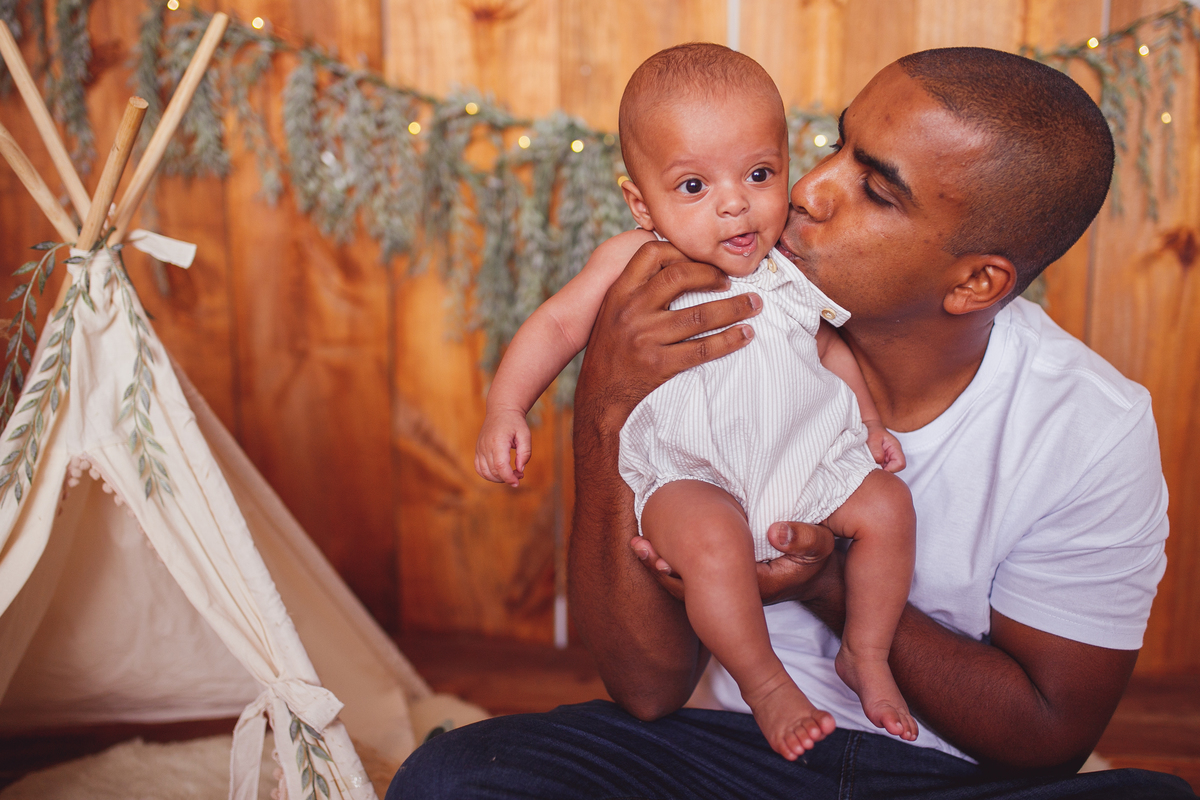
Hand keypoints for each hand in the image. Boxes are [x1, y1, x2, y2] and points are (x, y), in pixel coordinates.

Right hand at [474, 407, 530, 486]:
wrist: (501, 410)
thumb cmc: (515, 423)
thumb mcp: (525, 435)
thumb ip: (525, 453)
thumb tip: (520, 470)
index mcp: (498, 441)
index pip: (500, 466)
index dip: (509, 478)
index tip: (517, 482)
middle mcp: (486, 446)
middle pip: (493, 471)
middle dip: (507, 478)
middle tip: (519, 473)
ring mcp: (480, 448)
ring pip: (485, 472)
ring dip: (498, 479)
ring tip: (510, 474)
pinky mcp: (477, 450)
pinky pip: (479, 468)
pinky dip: (488, 475)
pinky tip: (499, 473)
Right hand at [575, 240, 761, 431]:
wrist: (598, 394)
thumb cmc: (609, 349)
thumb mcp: (612, 310)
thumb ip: (636, 288)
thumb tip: (675, 264)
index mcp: (620, 291)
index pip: (652, 253)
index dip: (682, 251)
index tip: (701, 261)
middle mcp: (631, 309)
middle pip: (681, 276)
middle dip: (713, 275)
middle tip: (731, 282)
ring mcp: (646, 337)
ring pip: (700, 315)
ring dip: (734, 308)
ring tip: (753, 305)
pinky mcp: (659, 364)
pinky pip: (703, 349)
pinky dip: (729, 340)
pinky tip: (744, 335)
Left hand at [629, 520, 839, 606]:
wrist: (811, 573)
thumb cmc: (813, 560)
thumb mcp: (819, 547)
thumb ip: (804, 539)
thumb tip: (776, 532)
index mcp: (751, 588)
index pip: (707, 587)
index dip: (681, 574)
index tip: (662, 558)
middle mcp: (732, 594)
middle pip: (688, 588)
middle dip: (660, 568)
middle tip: (639, 546)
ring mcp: (723, 590)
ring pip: (683, 583)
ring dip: (658, 564)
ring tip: (637, 543)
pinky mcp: (718, 580)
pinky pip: (687, 575)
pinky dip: (667, 561)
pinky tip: (648, 542)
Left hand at [866, 420, 905, 472]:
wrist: (869, 428)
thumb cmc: (872, 431)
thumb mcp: (873, 439)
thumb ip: (876, 451)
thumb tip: (879, 461)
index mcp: (895, 448)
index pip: (901, 464)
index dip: (891, 468)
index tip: (879, 467)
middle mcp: (894, 454)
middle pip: (895, 469)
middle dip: (884, 470)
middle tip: (873, 465)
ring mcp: (889, 458)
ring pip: (888, 470)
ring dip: (879, 468)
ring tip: (870, 461)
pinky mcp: (883, 460)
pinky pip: (882, 468)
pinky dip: (876, 467)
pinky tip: (870, 462)